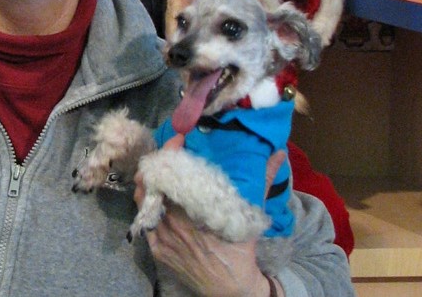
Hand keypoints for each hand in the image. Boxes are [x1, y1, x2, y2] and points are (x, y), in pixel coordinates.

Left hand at [138, 149, 286, 296]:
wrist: (230, 288)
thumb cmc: (240, 250)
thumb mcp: (250, 214)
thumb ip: (262, 181)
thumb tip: (277, 153)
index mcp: (193, 209)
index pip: (171, 171)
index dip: (170, 151)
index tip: (178, 140)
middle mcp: (173, 222)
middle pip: (152, 183)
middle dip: (158, 165)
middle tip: (167, 156)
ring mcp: (162, 237)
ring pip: (143, 201)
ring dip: (149, 184)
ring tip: (159, 173)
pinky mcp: (157, 250)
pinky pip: (144, 222)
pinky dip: (147, 207)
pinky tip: (156, 199)